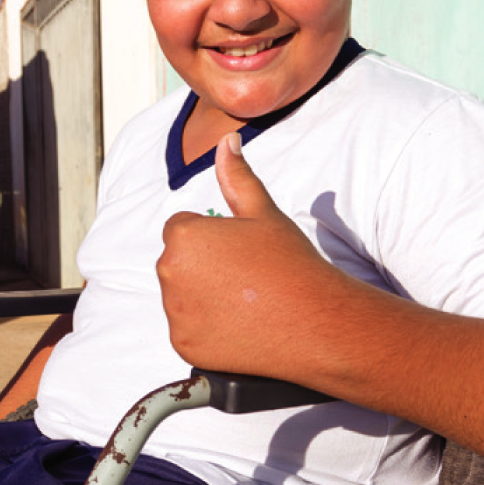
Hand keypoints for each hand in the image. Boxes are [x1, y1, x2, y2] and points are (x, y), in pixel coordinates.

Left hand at [157, 133, 337, 377]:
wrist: (315, 321)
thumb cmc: (290, 262)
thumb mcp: (263, 212)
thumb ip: (236, 176)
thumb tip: (226, 140)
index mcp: (182, 235)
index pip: (180, 229)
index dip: (212, 238)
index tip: (240, 251)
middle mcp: (168, 273)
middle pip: (176, 264)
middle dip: (202, 267)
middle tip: (244, 277)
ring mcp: (174, 313)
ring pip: (180, 298)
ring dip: (202, 298)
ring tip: (244, 301)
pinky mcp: (183, 345)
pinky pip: (187, 331)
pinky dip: (206, 330)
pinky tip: (238, 326)